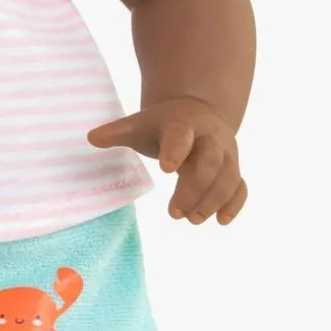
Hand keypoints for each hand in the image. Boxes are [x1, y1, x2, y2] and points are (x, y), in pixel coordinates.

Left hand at [87, 96, 246, 224]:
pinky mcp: (234, 168)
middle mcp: (209, 137)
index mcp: (183, 123)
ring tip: (192, 219)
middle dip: (194, 188)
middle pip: (211, 161)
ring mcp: (226, 152)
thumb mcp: (141, 123)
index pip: (182, 135)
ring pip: (229, 176)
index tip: (164, 169)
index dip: (176, 150)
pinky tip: (221, 221)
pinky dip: (235, 204)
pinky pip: (241, 186)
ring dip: (213, 201)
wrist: (199, 110)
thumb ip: (118, 132)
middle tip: (174, 213)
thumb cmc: (164, 124)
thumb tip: (90, 138)